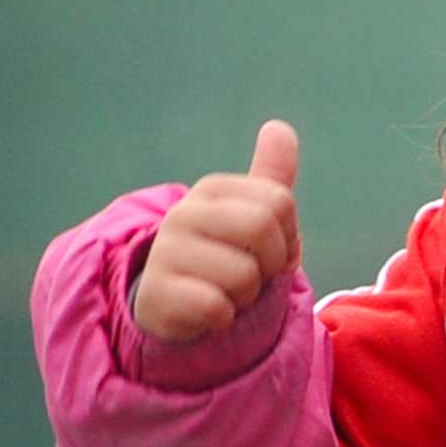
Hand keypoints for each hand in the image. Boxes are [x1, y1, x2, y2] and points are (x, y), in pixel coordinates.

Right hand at [134, 120, 302, 343]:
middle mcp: (184, 212)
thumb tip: (280, 127)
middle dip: (270, 264)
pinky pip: (217, 307)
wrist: (174, 304)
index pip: (281, 202)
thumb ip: (271, 177)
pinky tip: (208, 311)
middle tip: (251, 273)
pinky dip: (224, 318)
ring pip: (244, 276)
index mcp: (212, 189)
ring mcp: (165, 251)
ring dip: (246, 296)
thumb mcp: (250, 215)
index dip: (288, 236)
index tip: (267, 249)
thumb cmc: (224, 256)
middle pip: (263, 230)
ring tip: (224, 291)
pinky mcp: (157, 293)